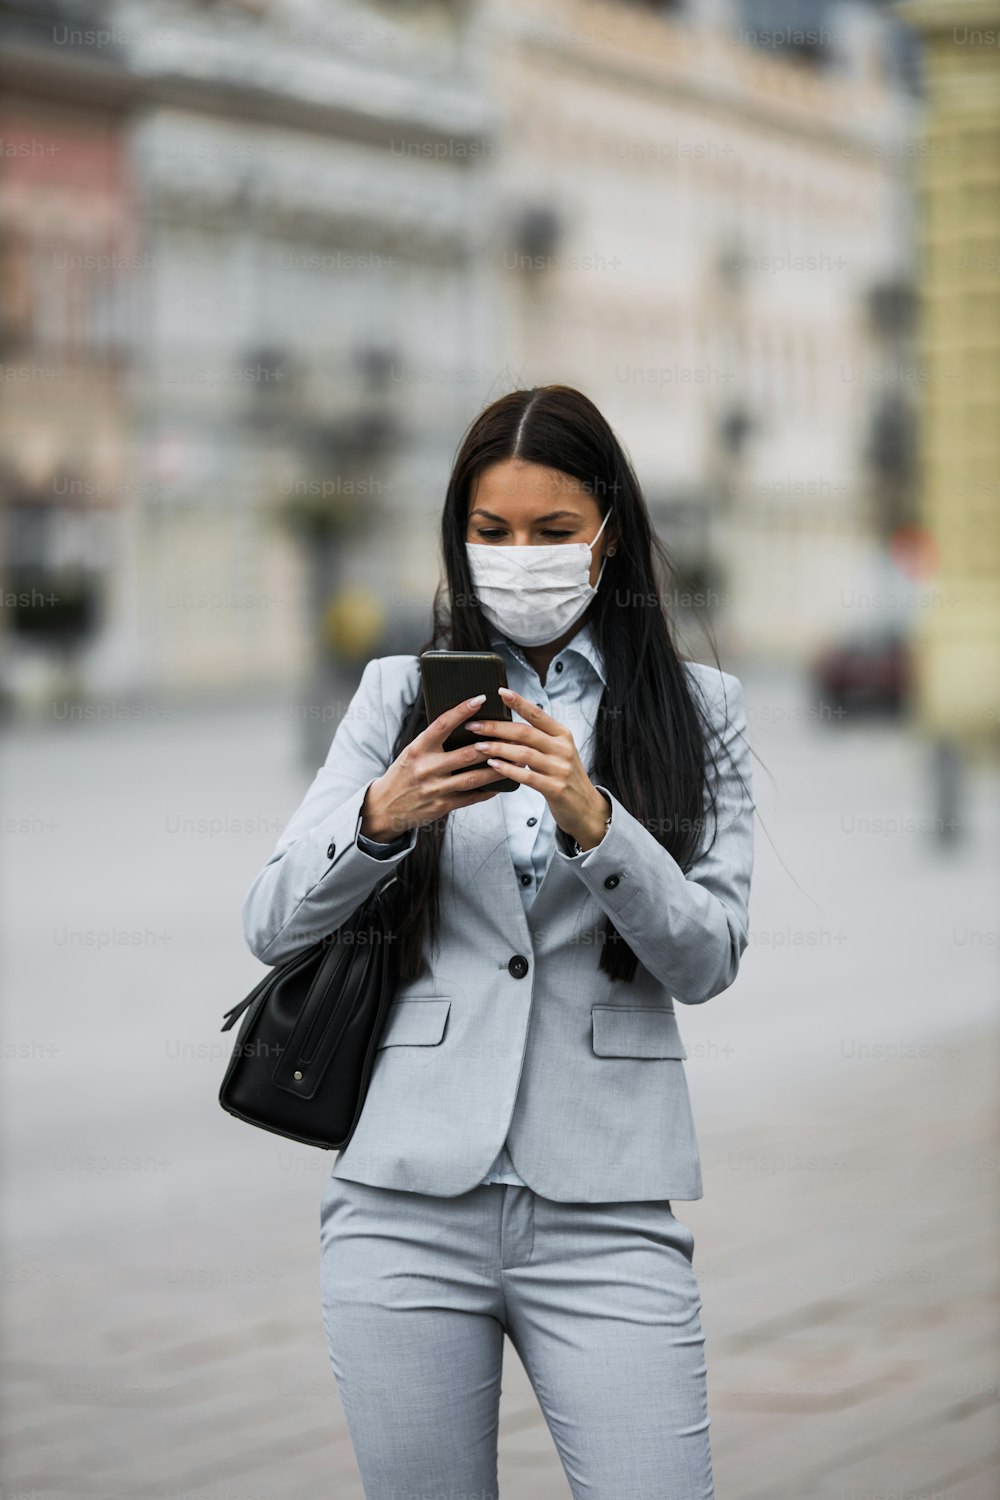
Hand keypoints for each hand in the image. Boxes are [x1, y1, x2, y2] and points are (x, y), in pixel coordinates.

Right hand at [361, 692, 509, 840]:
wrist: (385, 807)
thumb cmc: (403, 774)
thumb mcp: (412, 752)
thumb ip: (434, 740)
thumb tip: (464, 722)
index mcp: (418, 749)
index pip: (442, 724)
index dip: (462, 710)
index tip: (480, 698)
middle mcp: (427, 768)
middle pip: (467, 753)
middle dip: (494, 745)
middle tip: (514, 735)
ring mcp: (435, 789)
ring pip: (474, 777)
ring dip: (498, 769)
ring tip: (516, 760)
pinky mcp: (442, 806)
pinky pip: (470, 797)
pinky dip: (487, 790)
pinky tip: (500, 784)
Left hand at [467, 686, 610, 849]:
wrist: (586, 807)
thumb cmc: (565, 776)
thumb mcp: (557, 752)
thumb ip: (538, 739)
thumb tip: (507, 726)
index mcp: (562, 734)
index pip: (537, 714)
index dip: (519, 702)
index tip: (500, 692)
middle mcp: (562, 748)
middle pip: (525, 732)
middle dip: (496, 727)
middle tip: (474, 725)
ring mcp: (560, 768)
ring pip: (523, 753)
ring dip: (498, 748)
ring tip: (479, 746)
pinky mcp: (555, 788)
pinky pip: (527, 776)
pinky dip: (508, 769)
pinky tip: (494, 766)